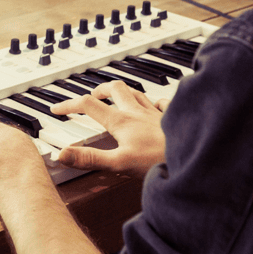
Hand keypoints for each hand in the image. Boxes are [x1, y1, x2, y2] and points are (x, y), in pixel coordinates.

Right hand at [51, 81, 165, 176]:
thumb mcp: (119, 163)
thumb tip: (63, 154)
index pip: (88, 105)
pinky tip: (154, 106)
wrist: (195, 156)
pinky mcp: (172, 118)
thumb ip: (90, 159)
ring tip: (117, 96)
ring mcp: (155, 114)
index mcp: (121, 121)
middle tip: (92, 96)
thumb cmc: (161, 160)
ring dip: (123, 92)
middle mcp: (137, 112)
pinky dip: (153, 102)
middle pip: (115, 90)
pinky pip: (161, 103)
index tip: (57, 109)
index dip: (69, 105)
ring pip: (136, 93)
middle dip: (100, 90)